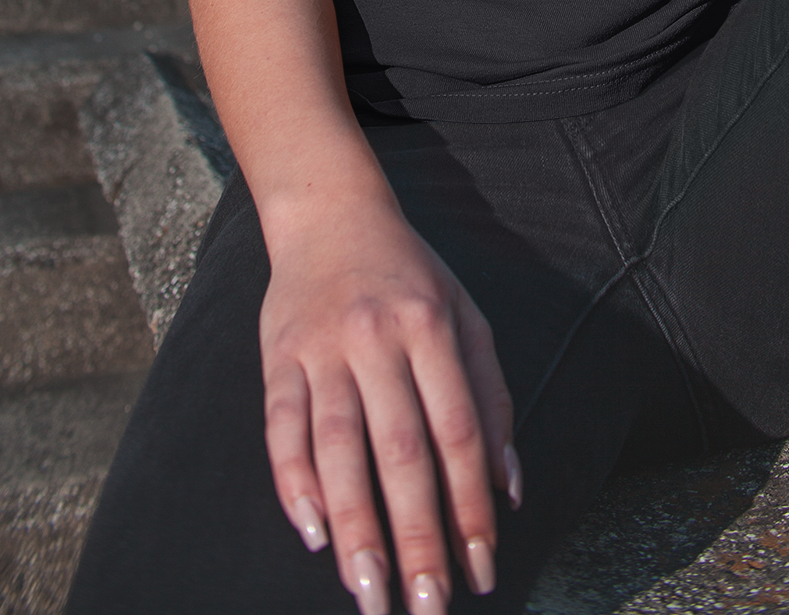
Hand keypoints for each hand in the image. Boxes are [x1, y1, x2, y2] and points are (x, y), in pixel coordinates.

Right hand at [260, 195, 517, 614]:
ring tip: (370, 593)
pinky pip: (282, 428)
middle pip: (401, 452)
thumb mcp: (467, 316)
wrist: (330, 213)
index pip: (459, 432)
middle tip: (427, 605)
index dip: (472, 505)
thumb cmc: (411, 276)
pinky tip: (313, 533)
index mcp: (433, 326)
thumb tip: (510, 490)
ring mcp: (323, 348)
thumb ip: (492, 398)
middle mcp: (378, 337)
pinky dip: (295, 483)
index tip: (482, 569)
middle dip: (418, 536)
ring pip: (339, 450)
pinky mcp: (278, 357)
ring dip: (356, 529)